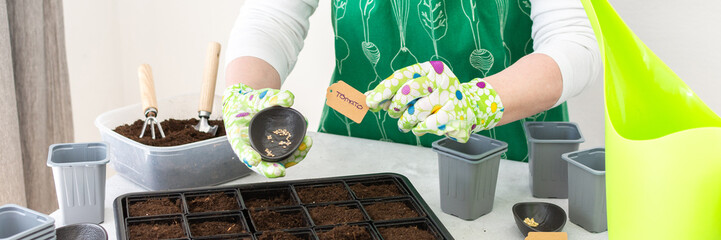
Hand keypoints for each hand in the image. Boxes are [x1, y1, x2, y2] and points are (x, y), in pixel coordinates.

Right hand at [222, 83, 311, 177]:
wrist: (245, 105)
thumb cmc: (246, 102)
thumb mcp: (254, 97)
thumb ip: (271, 98)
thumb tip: (289, 98)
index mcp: (238, 137)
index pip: (241, 149)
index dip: (247, 156)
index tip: (254, 160)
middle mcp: (250, 148)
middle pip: (259, 164)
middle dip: (269, 170)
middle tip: (280, 172)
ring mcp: (263, 150)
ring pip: (275, 162)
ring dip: (291, 159)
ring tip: (305, 147)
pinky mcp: (274, 148)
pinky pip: (285, 155)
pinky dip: (296, 152)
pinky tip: (306, 144)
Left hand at [365, 61, 503, 141]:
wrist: (468, 109)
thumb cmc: (435, 99)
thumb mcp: (415, 91)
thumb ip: (393, 93)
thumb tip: (368, 98)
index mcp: (430, 68)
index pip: (402, 76)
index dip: (384, 89)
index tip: (370, 101)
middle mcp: (442, 79)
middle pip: (408, 91)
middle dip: (396, 105)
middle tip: (393, 112)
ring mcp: (450, 97)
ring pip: (415, 112)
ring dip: (406, 121)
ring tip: (409, 121)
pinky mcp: (454, 116)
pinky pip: (425, 126)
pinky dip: (419, 129)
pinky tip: (423, 126)